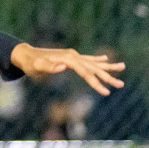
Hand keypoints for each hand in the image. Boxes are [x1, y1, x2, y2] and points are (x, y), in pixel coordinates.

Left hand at [10, 43, 125, 95]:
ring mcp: (73, 55)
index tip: (106, 92)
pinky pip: (87, 59)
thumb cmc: (30, 64)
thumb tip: (62, 68)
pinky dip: (98, 60)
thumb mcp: (36, 68)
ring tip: (123, 67)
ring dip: (108, 67)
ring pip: (94, 62)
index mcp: (68, 59)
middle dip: (107, 77)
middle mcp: (73, 56)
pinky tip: (106, 59)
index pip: (86, 73)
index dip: (96, 83)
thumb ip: (48, 67)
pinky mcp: (70, 57)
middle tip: (121, 85)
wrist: (25, 54)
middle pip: (94, 68)